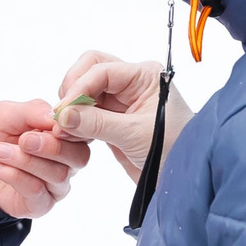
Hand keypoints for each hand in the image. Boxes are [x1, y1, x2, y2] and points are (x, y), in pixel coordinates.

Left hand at [0, 100, 90, 219]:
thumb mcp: (9, 112)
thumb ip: (34, 111)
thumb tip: (56, 117)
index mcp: (66, 135)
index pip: (83, 133)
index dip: (71, 130)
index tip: (52, 125)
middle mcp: (67, 162)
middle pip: (78, 158)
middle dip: (51, 147)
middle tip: (23, 140)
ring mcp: (55, 185)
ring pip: (57, 175)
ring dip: (25, 161)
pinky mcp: (39, 204)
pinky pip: (36, 192)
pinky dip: (14, 176)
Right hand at [52, 52, 191, 181]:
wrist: (184, 176)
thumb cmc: (173, 150)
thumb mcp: (134, 135)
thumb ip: (97, 123)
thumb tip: (63, 115)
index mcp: (144, 76)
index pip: (101, 69)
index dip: (78, 88)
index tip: (63, 111)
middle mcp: (131, 82)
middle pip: (90, 69)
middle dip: (73, 89)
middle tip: (61, 116)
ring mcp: (121, 100)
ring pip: (85, 90)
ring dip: (72, 107)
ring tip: (64, 131)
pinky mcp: (113, 118)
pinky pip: (86, 111)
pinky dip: (76, 121)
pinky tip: (71, 136)